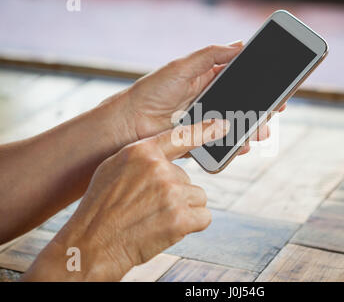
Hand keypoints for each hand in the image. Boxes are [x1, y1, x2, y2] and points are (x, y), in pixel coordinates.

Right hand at [21, 119, 228, 281]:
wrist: (93, 244)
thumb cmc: (101, 208)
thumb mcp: (114, 169)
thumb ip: (142, 158)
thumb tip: (166, 158)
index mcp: (142, 152)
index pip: (181, 136)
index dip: (205, 130)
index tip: (224, 125)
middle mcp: (159, 169)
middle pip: (187, 179)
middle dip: (175, 194)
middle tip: (150, 208)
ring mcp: (171, 193)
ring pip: (198, 197)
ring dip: (184, 209)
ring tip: (157, 219)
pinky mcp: (180, 218)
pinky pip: (204, 217)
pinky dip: (192, 225)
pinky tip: (169, 229)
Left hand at [120, 42, 285, 155]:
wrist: (130, 124)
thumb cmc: (152, 91)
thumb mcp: (182, 66)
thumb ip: (211, 55)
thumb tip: (240, 45)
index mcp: (208, 79)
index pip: (240, 78)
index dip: (260, 82)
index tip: (278, 87)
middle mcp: (210, 101)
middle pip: (243, 104)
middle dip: (261, 109)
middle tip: (275, 111)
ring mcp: (207, 122)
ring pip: (237, 125)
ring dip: (252, 129)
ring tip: (260, 132)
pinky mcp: (201, 140)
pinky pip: (223, 144)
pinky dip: (235, 146)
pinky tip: (242, 146)